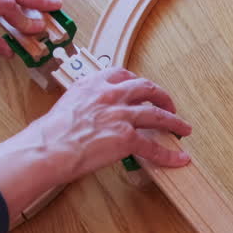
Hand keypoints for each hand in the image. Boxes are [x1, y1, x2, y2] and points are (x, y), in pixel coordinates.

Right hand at [0, 67, 190, 218]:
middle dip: (163, 97)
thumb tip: (98, 112)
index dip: (138, 83)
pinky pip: (154, 147)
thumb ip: (88, 102)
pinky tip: (179, 158)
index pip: (122, 74)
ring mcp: (120, 115)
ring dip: (175, 122)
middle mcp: (109, 95)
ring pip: (157, 115)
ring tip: (184, 128)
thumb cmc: (51, 133)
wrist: (48, 149)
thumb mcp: (69, 104)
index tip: (145, 90)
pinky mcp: (126, 138)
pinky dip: (169, 155)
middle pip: (146, 89)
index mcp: (93, 84)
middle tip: (170, 106)